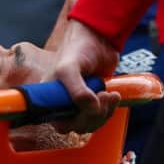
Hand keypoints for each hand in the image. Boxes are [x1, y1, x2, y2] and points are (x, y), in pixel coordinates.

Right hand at [43, 19, 120, 133]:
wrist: (99, 37)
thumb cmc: (77, 48)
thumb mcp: (69, 68)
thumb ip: (76, 90)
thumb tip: (91, 109)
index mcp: (49, 98)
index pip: (59, 123)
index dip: (73, 121)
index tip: (84, 107)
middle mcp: (62, 103)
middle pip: (77, 125)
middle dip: (93, 116)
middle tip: (102, 97)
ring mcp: (79, 103)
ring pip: (91, 123)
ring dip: (104, 113)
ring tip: (110, 95)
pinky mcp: (95, 101)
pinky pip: (102, 116)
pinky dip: (110, 109)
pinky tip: (114, 95)